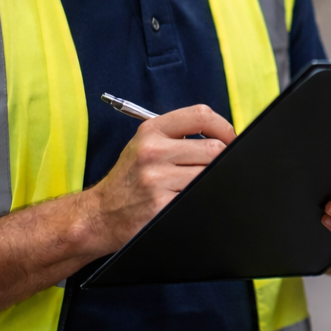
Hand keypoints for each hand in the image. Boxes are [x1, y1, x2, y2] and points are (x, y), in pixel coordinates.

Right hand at [85, 105, 234, 251]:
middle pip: (214, 148)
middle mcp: (152, 152)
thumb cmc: (129, 180)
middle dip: (223, 160)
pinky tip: (189, 200)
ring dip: (211, 181)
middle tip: (218, 168)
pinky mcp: (162, 206)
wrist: (100, 215)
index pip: (201, 115)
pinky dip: (202, 198)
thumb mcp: (145, 146)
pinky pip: (199, 197)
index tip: (230, 139)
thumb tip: (224, 138)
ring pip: (210, 174)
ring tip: (198, 186)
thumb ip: (179, 136)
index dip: (225, 127)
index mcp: (151, 131)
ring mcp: (157, 180)